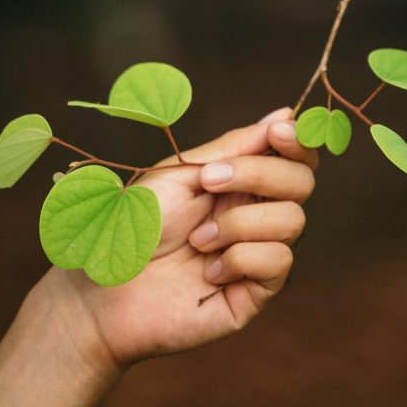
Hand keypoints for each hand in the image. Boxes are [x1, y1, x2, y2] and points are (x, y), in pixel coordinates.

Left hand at [45, 107, 317, 369]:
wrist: (104, 290)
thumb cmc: (133, 226)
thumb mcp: (183, 173)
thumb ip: (236, 147)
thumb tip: (285, 114)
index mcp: (240, 180)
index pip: (295, 156)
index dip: (297, 141)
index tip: (276, 133)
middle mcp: (255, 213)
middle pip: (302, 183)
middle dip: (260, 175)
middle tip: (208, 183)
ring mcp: (257, 253)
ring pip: (293, 221)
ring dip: (239, 223)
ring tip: (197, 240)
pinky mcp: (255, 292)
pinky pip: (279, 262)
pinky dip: (240, 258)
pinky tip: (207, 272)